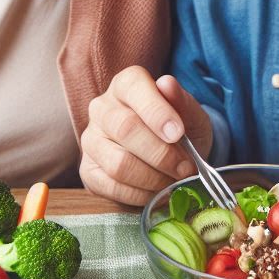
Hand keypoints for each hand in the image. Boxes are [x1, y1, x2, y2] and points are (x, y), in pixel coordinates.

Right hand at [81, 68, 212, 206]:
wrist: (173, 158)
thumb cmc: (180, 130)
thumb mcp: (191, 114)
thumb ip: (182, 102)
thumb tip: (167, 84)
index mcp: (126, 84)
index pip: (134, 88)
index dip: (157, 112)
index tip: (178, 133)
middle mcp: (102, 108)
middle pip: (126, 128)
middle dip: (161, 153)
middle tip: (186, 168)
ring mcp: (91, 140)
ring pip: (118, 162)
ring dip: (153, 178)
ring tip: (174, 181)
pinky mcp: (88, 171)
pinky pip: (112, 187)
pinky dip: (141, 194)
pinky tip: (157, 191)